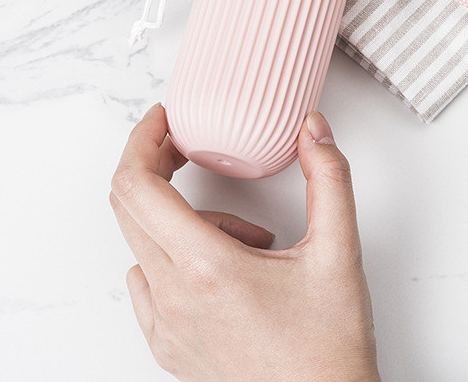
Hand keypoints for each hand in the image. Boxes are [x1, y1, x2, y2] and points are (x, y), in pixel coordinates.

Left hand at [110, 103, 380, 381]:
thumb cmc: (328, 346)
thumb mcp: (338, 251)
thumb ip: (329, 178)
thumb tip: (313, 130)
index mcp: (205, 268)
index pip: (137, 188)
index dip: (142, 141)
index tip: (163, 119)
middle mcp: (173, 298)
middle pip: (129, 208)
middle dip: (156, 165)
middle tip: (191, 150)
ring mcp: (165, 327)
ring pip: (144, 245)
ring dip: (180, 218)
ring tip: (245, 234)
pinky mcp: (169, 347)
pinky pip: (149, 283)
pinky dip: (176, 256)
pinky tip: (224, 265)